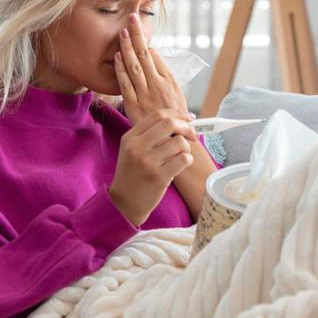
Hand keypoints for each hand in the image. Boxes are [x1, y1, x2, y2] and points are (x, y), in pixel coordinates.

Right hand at [108, 109, 196, 225]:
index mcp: (130, 138)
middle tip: (192, 134)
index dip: (177, 114)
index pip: (158, 115)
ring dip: (186, 148)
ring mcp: (147, 162)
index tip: (189, 118)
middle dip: (186, 127)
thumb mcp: (131, 150)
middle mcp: (137, 147)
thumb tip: (178, 120)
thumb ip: (149, 134)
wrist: (125, 202)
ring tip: (180, 156)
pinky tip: (181, 166)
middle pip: (170, 124)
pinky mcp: (159, 177)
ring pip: (179, 142)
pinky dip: (187, 160)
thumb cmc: (133, 174)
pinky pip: (183, 159)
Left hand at [113, 12, 190, 127]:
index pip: (155, 56)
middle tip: (131, 17)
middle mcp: (158, 84)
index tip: (137, 28)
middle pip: (146, 54)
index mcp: (170, 81)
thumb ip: (164, 77)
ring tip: (123, 31)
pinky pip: (126, 84)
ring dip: (128, 47)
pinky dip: (121, 69)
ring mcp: (146, 94)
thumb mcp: (176, 96)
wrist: (176, 142)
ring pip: (135, 66)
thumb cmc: (176, 120)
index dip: (145, 41)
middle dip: (138, 35)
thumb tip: (152, 56)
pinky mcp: (135, 105)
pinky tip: (117, 56)